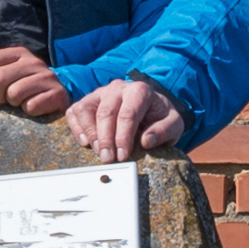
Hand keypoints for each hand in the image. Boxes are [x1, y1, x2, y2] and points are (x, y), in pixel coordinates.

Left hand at [0, 46, 68, 118]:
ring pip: (14, 93)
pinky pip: (30, 106)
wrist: (60, 95)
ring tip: (22, 102)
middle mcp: (33, 61)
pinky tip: (36, 106)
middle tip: (7, 100)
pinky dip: (29, 111)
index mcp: (18, 53)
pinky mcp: (57, 93)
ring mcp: (47, 76)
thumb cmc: (26, 88)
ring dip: (14, 104)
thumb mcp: (6, 82)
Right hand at [62, 80, 187, 161]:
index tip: (122, 156)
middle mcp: (118, 88)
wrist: (151, 108)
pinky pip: (74, 111)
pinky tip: (85, 142)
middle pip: (105, 112)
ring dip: (90, 133)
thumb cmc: (160, 117)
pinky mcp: (88, 101)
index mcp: (140, 90)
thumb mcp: (173, 124)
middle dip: (105, 139)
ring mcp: (100, 93)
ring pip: (85, 109)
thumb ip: (164, 131)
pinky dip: (76, 127)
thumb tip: (146, 141)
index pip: (128, 114)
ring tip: (98, 152)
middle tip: (108, 159)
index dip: (123, 136)